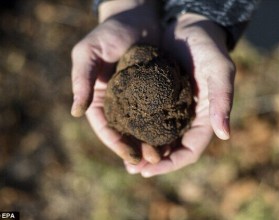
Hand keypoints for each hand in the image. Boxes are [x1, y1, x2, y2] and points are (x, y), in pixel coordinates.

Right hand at [71, 0, 160, 163]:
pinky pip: (159, 114)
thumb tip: (76, 112)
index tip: (130, 157)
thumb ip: (82, 80)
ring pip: (143, 128)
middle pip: (125, 133)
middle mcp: (118, 103)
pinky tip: (173, 138)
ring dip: (151, 144)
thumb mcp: (89, 52)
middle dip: (136, 150)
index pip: (105, 128)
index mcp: (100, 98)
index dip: (116, 144)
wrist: (137, 18)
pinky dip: (164, 128)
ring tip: (162, 157)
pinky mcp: (156, 93)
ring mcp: (138, 99)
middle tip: (149, 164)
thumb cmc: (109, 32)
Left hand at [125, 13, 235, 176]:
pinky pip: (148, 121)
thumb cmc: (208, 47)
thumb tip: (225, 135)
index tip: (149, 171)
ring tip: (126, 159)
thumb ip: (222, 100)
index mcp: (205, 118)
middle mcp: (189, 118)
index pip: (191, 150)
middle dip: (154, 162)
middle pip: (173, 149)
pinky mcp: (159, 100)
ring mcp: (173, 110)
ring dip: (144, 150)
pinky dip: (138, 131)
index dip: (172, 163)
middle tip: (133, 170)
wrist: (190, 28)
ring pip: (159, 138)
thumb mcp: (219, 70)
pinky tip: (124, 134)